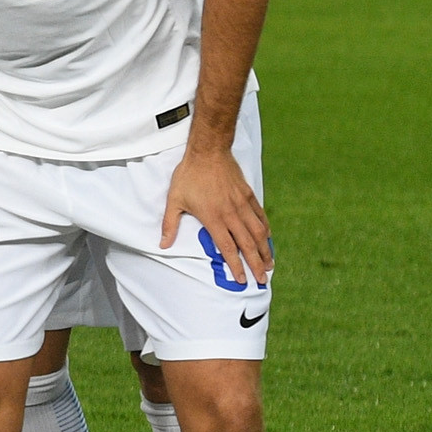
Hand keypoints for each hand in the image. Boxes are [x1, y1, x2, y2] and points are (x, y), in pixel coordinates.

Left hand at [160, 143, 271, 288]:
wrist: (208, 151)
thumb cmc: (189, 176)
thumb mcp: (174, 200)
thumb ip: (169, 225)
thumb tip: (162, 245)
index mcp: (213, 219)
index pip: (227, 248)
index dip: (235, 266)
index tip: (242, 280)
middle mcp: (231, 214)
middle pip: (247, 245)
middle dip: (255, 264)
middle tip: (262, 279)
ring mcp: (242, 205)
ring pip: (258, 232)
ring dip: (264, 250)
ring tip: (269, 264)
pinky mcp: (248, 195)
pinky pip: (260, 216)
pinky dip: (265, 229)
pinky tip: (267, 239)